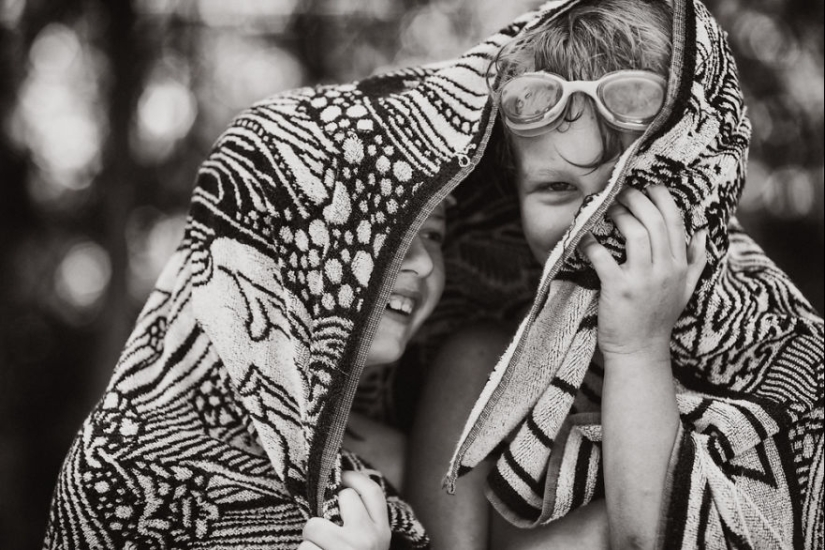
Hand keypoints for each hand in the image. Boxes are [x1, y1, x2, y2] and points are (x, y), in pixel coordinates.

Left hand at [299, 471, 391, 549]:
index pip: (372, 492)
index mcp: (382, 533)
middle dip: (329, 508)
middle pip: (344, 497)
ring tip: (318, 549)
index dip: (355, 477)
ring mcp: (347, 548)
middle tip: (324, 530)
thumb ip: (364, 524)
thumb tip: (342, 493)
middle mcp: (368, 538)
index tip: (342, 476)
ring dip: (310, 538)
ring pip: (314, 524)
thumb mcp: (372, 545)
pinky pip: (304, 546)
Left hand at [579, 185, 706, 360]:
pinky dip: (591, 243)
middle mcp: (665, 269)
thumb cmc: (658, 318)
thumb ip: (696, 260)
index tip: (649, 186)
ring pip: (635, 232)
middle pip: (654, 220)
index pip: (675, 221)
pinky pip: (603, 256)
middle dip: (637, 199)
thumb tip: (702, 233)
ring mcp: (642, 279)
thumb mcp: (685, 290)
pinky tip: (584, 239)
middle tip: (622, 192)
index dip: (662, 198)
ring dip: (618, 215)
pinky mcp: (618, 289)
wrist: (640, 351)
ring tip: (608, 210)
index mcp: (679, 266)